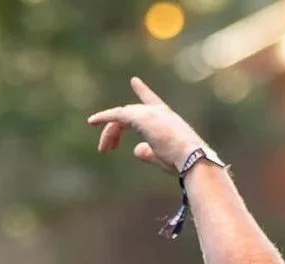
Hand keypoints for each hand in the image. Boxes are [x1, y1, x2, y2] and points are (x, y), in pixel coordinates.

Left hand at [88, 78, 208, 174]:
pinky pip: (117, 115)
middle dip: (115, 131)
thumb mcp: (161, 156)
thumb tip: (136, 150)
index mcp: (166, 118)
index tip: (134, 81)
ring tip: (103, 149)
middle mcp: (158, 111)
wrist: (191, 158)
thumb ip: (148, 152)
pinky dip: (104, 117)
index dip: (142, 91)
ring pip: (121, 117)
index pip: (151, 101)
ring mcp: (150, 113)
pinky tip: (92, 121)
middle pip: (129, 114)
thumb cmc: (181, 161)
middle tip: (105, 149)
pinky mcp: (142, 118)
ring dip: (109, 133)